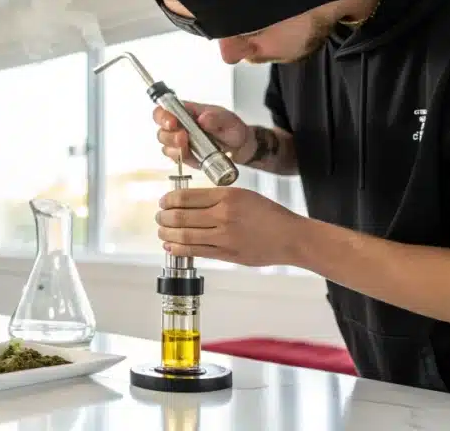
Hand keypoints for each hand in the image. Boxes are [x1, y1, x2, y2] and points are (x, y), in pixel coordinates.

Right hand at [153, 101, 252, 169]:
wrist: (240, 147)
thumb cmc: (232, 129)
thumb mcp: (229, 120)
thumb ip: (217, 118)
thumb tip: (204, 118)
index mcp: (187, 112)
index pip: (165, 109)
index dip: (163, 115)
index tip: (172, 122)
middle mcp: (180, 126)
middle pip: (161, 129)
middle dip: (169, 135)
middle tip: (182, 137)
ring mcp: (181, 142)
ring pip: (165, 145)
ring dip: (173, 147)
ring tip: (186, 146)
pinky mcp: (185, 156)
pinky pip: (175, 158)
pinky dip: (180, 158)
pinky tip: (190, 156)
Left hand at [156, 187, 308, 266]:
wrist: (290, 237)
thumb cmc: (269, 215)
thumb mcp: (243, 195)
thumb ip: (217, 198)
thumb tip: (188, 203)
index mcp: (227, 196)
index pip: (186, 196)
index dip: (168, 200)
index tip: (163, 202)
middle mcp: (223, 215)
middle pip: (181, 215)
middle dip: (164, 217)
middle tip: (159, 217)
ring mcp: (224, 236)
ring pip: (184, 235)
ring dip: (167, 233)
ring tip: (161, 231)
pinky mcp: (226, 254)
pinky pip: (195, 251)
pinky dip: (178, 248)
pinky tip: (171, 246)